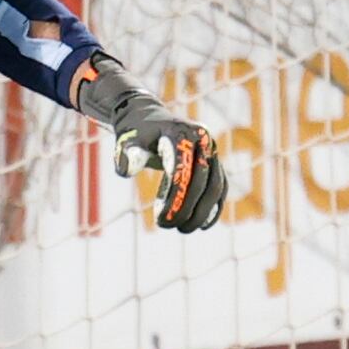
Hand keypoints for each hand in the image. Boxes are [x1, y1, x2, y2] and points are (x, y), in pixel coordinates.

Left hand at [75, 57, 226, 231]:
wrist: (148, 118)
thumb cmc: (136, 133)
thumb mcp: (128, 141)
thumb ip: (128, 155)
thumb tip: (129, 169)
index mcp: (181, 133)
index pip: (183, 169)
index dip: (175, 197)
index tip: (161, 220)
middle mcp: (202, 139)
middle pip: (202, 180)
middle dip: (188, 208)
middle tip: (168, 226)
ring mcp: (212, 150)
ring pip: (216, 187)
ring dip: (203, 212)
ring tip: (183, 229)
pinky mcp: (214, 162)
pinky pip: (220, 187)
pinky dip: (214, 207)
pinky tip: (202, 226)